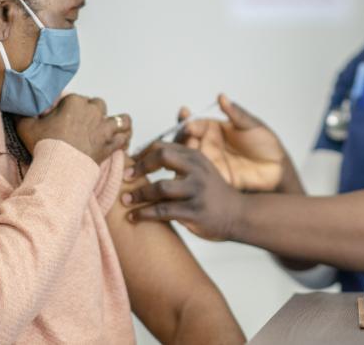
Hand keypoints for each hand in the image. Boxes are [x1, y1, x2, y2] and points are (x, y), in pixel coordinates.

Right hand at [16, 94, 131, 164]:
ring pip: (120, 119)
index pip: (75, 99)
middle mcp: (94, 111)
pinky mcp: (112, 143)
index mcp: (75, 102)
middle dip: (93, 112)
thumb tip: (22, 106)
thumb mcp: (26, 125)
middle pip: (98, 105)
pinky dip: (124, 139)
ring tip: (112, 128)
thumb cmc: (43, 144)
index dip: (69, 108)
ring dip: (117, 123)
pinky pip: (125, 137)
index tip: (63, 118)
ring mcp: (105, 127)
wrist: (59, 166)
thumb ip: (25, 113)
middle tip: (84, 124)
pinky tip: (122, 141)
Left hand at [123, 141, 242, 239]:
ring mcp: (197, 190)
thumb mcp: (200, 168)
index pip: (162, 146)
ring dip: (138, 194)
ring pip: (160, 187)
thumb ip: (179, 159)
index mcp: (194, 156)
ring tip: (125, 199)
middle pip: (163, 156)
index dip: (142, 153)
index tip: (128, 164)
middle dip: (140, 166)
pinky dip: (145, 214)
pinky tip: (134, 217)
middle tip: (125, 177)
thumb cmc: (211, 191)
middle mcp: (196, 169)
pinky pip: (164, 211)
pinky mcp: (195, 211)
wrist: (238, 213)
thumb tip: (147, 151)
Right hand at [177, 94, 285, 191]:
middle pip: (184, 140)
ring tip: (190, 145)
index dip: (187, 119)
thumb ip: (236, 113)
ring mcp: (209, 162)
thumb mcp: (252, 125)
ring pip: (187, 158)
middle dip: (181, 136)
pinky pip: (196, 176)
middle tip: (186, 133)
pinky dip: (187, 172)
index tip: (185, 115)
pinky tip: (189, 165)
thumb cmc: (266, 144)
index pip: (194, 123)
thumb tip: (221, 96)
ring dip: (183, 152)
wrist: (278, 169)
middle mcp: (208, 145)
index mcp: (214, 129)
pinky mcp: (213, 178)